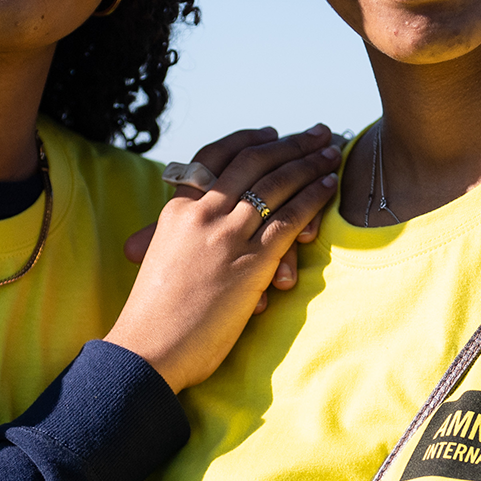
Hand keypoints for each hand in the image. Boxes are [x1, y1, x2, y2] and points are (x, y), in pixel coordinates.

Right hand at [123, 139, 332, 309]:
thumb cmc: (153, 315)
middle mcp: (202, 213)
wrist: (148, 349)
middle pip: (253, 162)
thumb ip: (177, 235)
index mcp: (177, 209)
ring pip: (276, 184)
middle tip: (316, 131)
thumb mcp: (161, 259)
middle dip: (289, 143)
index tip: (271, 132)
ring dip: (309, 163)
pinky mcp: (251, 262)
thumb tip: (185, 226)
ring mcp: (227, 235)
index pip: (216, 156)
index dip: (248, 139)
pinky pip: (289, 218)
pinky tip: (329, 186)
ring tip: (332, 152)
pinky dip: (313, 197)